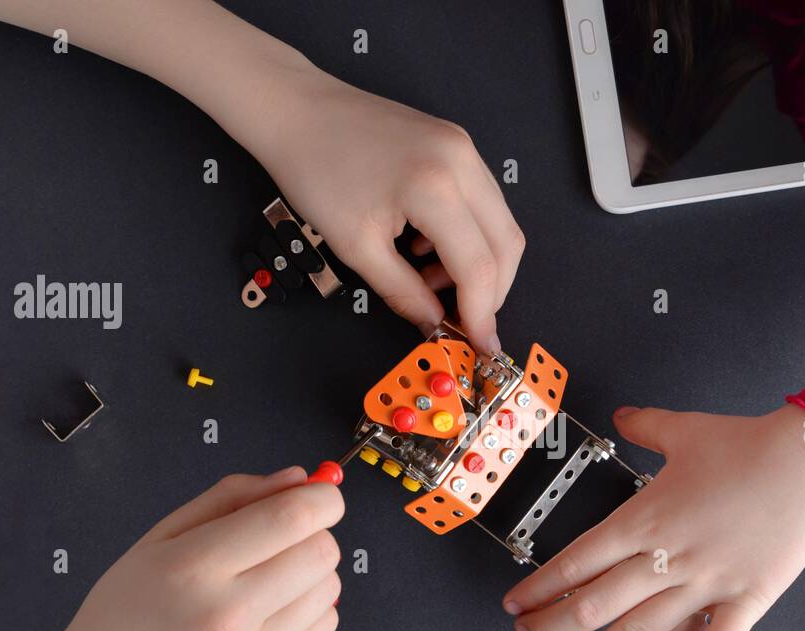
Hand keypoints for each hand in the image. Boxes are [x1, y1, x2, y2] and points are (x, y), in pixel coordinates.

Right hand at [35, 467, 343, 630]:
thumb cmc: (124, 613)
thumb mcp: (159, 539)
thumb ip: (230, 498)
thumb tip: (297, 479)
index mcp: (195, 566)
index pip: (293, 517)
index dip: (322, 498)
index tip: (319, 495)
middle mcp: (228, 613)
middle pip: (322, 551)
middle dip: (315, 532)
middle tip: (283, 540)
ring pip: (329, 587)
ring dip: (312, 572)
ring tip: (269, 580)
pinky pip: (324, 625)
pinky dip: (310, 608)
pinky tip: (273, 610)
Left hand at [249, 56, 522, 354]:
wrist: (298, 112)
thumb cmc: (315, 168)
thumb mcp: (357, 246)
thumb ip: (404, 293)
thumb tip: (434, 324)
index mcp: (435, 186)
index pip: (480, 266)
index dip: (482, 313)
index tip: (479, 344)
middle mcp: (461, 161)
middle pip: (506, 244)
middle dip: (491, 292)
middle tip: (462, 320)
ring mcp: (463, 149)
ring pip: (499, 224)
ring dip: (478, 264)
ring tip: (428, 279)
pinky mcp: (456, 146)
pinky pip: (482, 202)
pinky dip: (467, 236)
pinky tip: (426, 247)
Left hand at [502, 404, 804, 630]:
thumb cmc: (750, 447)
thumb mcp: (684, 429)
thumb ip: (645, 426)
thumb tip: (623, 415)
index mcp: (644, 520)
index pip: (576, 562)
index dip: (540, 586)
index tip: (517, 602)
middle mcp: (665, 559)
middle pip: (592, 603)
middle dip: (551, 624)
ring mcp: (702, 586)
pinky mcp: (742, 604)